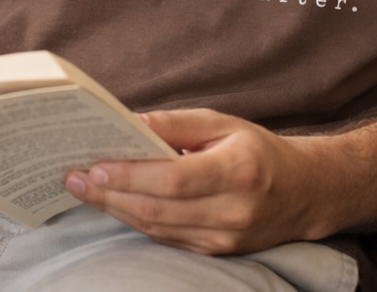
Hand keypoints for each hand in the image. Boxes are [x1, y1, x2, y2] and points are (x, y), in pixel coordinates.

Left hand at [64, 109, 320, 254]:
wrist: (303, 193)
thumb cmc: (257, 149)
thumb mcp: (222, 122)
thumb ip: (175, 125)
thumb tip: (129, 123)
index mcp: (237, 171)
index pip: (174, 179)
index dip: (130, 175)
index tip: (94, 165)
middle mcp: (232, 211)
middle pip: (158, 209)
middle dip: (110, 194)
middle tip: (73, 178)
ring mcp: (224, 239)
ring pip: (157, 228)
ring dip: (116, 209)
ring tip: (84, 189)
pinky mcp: (216, 253)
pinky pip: (167, 237)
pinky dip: (136, 220)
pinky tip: (114, 202)